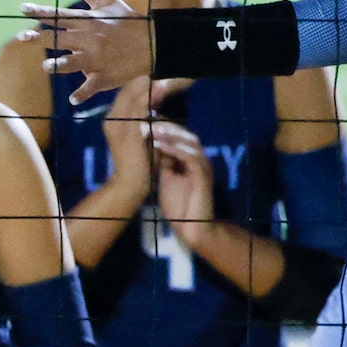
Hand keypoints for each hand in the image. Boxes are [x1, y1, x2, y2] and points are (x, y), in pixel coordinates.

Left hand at [24, 0, 151, 101]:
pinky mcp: (105, 77)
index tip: (22, 8)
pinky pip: (92, 87)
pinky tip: (72, 101)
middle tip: (21, 37)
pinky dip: (83, 94)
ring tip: (47, 67)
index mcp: (88, 21)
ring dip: (61, 65)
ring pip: (76, 63)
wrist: (152, 42)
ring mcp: (98, 59)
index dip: (40, 11)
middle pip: (61, 38)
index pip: (60, 15)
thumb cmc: (124, 18)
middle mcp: (90, 39)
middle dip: (40, 38)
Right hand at [99, 76, 187, 194]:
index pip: (124, 95)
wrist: (130, 185)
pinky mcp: (128, 133)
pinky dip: (150, 98)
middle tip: (158, 68)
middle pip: (126, 92)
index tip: (153, 73)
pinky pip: (138, 110)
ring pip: (132, 98)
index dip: (138, 83)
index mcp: (112, 121)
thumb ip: (142, 122)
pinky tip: (160, 89)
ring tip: (163, 76)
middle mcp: (111, 120)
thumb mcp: (138, 138)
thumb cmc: (138, 163)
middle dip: (143, 80)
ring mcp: (118, 126)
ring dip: (149, 86)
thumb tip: (155, 107)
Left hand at [149, 119, 215, 233]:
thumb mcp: (166, 176)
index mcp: (191, 158)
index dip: (162, 127)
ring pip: (189, 142)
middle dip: (166, 125)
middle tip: (146, 119)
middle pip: (185, 134)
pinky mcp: (204, 177)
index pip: (179, 135)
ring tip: (150, 128)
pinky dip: (175, 149)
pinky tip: (159, 145)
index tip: (143, 120)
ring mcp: (204, 167)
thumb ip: (162, 160)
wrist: (191, 228)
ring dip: (169, 134)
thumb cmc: (178, 204)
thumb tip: (150, 144)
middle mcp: (199, 159)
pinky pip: (191, 158)